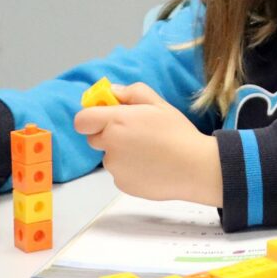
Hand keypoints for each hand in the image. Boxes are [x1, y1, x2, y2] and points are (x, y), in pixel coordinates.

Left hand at [74, 82, 221, 205]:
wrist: (195, 168)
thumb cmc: (178, 133)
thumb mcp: (159, 104)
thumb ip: (132, 93)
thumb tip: (112, 92)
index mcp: (116, 122)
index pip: (82, 120)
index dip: (91, 117)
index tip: (105, 116)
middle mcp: (110, 145)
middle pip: (94, 139)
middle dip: (109, 135)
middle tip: (135, 134)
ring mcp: (115, 168)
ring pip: (110, 157)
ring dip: (122, 154)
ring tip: (150, 152)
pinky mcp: (122, 185)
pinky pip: (120, 173)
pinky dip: (131, 170)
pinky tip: (152, 166)